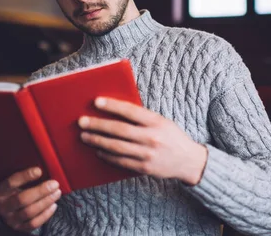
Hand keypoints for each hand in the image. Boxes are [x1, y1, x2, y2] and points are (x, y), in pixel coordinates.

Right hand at [0, 167, 61, 231]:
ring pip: (29, 212)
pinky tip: (53, 205)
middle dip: (41, 191)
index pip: (11, 183)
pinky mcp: (19, 228)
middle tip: (54, 184)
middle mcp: (3, 206)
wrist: (7, 211)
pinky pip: (33, 223)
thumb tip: (42, 168)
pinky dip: (45, 214)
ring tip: (57, 193)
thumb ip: (24, 177)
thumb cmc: (15, 191)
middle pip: (22, 199)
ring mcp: (11, 219)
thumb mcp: (15, 183)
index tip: (39, 170)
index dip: (25, 176)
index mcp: (0, 192)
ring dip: (46, 202)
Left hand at [78, 97, 207, 185]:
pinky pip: (121, 161)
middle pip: (119, 130)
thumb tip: (115, 110)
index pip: (130, 111)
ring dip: (98, 141)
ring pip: (117, 147)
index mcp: (156, 122)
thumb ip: (142, 117)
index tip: (96, 102)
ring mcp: (147, 154)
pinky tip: (98, 150)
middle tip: (82, 122)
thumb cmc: (172, 136)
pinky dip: (107, 156)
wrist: (188, 161)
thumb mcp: (162, 121)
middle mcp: (151, 138)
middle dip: (98, 125)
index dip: (112, 106)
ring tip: (85, 136)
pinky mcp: (144, 168)